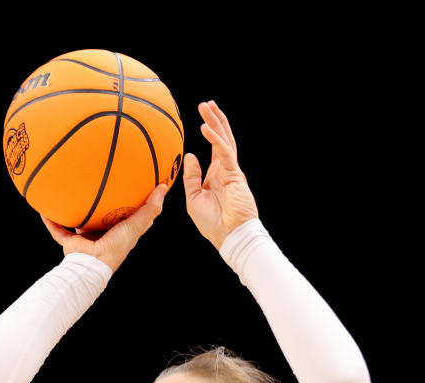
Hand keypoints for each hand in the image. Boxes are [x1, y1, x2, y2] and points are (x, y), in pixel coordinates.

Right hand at [40, 183, 168, 272]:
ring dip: (71, 212)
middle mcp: (103, 235)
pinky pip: (59, 231)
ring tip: (66, 193)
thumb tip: (164, 188)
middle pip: (101, 217)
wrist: (93, 264)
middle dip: (99, 205)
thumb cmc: (117, 246)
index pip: (126, 215)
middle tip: (95, 184)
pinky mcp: (71, 243)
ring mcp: (86, 239)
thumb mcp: (137, 224)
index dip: (129, 203)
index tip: (129, 185)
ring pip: (78, 222)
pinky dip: (51, 222)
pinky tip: (44, 209)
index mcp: (120, 232)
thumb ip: (151, 208)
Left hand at [183, 100, 258, 249]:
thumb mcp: (194, 198)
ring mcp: (232, 171)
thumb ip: (191, 176)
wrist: (229, 237)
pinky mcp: (235, 175)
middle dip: (215, 119)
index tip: (202, 117)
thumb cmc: (213, 223)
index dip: (211, 131)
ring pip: (225, 140)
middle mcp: (226, 170)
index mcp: (217, 175)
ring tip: (207, 106)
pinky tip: (206, 127)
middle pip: (222, 138)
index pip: (214, 148)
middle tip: (206, 103)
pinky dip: (215, 139)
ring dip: (216, 122)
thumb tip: (190, 155)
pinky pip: (224, 152)